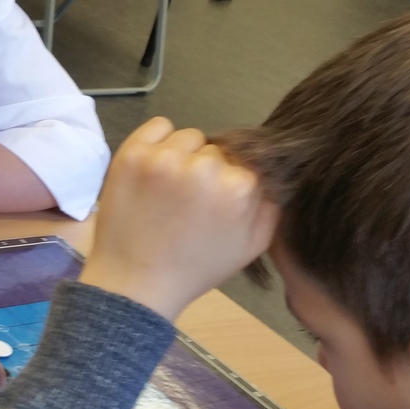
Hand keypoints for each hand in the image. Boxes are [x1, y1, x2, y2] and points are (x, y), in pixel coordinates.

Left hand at [80, 118, 276, 324]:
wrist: (136, 283)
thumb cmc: (195, 268)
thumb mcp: (251, 246)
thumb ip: (271, 206)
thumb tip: (276, 173)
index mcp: (239, 188)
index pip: (243, 164)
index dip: (229, 183)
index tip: (213, 203)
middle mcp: (205, 166)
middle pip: (216, 151)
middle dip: (207, 170)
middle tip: (189, 202)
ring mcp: (165, 158)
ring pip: (188, 137)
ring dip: (184, 155)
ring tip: (169, 189)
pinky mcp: (133, 153)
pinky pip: (158, 125)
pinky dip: (159, 140)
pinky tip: (154, 169)